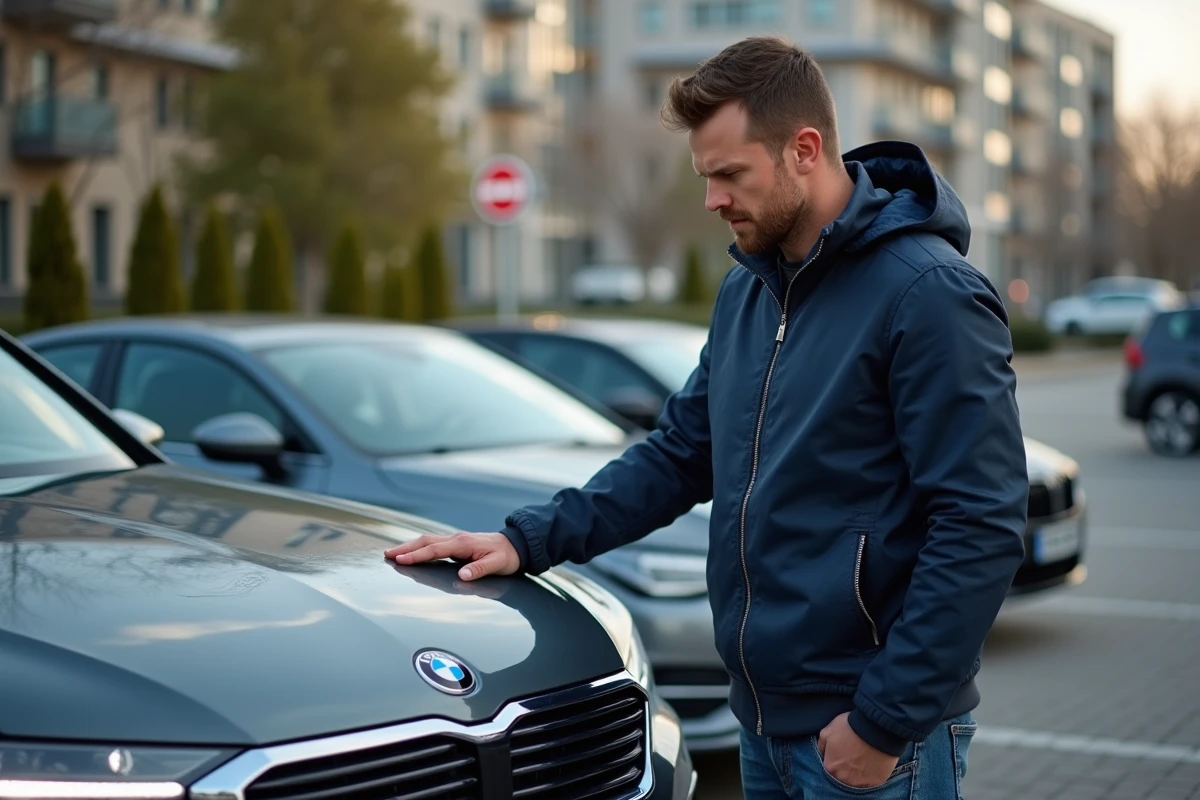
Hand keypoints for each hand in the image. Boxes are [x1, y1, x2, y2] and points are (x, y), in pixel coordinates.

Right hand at [384, 532, 520, 580]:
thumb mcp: (497, 564)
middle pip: (425, 542)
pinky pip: (433, 544)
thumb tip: (461, 576)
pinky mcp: (456, 544)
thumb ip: (479, 569)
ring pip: (427, 541)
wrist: (517, 544)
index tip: (401, 560)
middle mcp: (456, 539)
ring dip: (409, 546)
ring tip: (392, 553)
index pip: (435, 550)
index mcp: (464, 543)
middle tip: (386, 555)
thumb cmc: (507, 556)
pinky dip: (419, 547)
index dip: (417, 555)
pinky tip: (411, 551)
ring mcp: (456, 540)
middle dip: (405, 548)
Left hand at [816, 713, 899, 788]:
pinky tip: (874, 762)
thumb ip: (822, 745)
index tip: (842, 752)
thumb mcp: (827, 731)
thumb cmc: (850, 727)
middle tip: (853, 754)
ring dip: (859, 772)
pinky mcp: (876, 781)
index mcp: (831, 767)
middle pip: (843, 776)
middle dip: (846, 767)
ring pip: (857, 780)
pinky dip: (872, 773)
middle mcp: (844, 778)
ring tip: (865, 758)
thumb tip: (823, 753)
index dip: (836, 759)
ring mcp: (861, 782)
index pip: (830, 768)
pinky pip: (872, 780)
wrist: (875, 728)